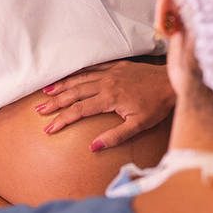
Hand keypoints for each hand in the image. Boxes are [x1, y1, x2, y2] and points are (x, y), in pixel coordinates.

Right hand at [37, 60, 174, 149]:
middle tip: (40, 111)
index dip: (62, 119)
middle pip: (74, 93)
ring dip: (63, 85)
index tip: (49, 128)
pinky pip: (93, 67)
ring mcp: (111, 72)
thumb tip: (93, 147)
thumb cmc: (157, 105)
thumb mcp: (139, 125)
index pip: (79, 110)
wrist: (172, 81)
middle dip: (56, 102)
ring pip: (81, 78)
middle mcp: (107, 83)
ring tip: (47, 91)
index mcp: (110, 98)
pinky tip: (70, 75)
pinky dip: (79, 72)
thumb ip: (115, 136)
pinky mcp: (117, 65)